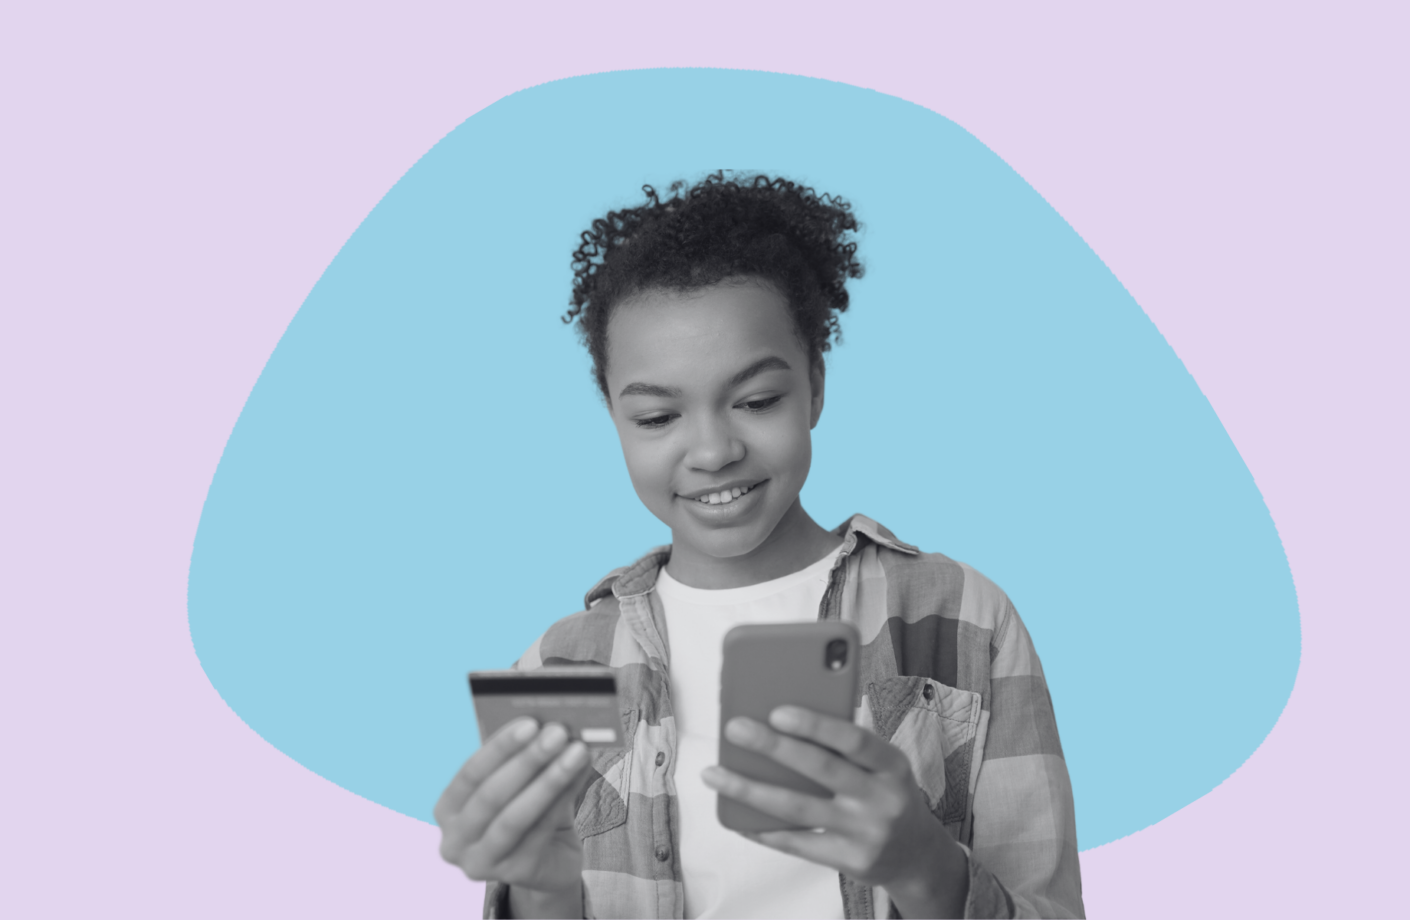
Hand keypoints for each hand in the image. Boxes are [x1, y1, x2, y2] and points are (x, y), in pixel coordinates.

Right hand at [434, 717, 590, 916]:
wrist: (550, 862)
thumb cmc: (531, 814)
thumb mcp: (524, 783)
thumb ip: (530, 759)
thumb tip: (555, 727)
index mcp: (447, 809)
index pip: (469, 773)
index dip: (499, 747)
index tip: (529, 723)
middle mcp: (454, 841)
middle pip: (491, 795)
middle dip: (527, 760)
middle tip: (557, 733)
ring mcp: (480, 863)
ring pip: (515, 817)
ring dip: (549, 780)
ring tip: (577, 752)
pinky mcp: (512, 874)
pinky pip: (540, 832)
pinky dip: (562, 799)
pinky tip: (580, 775)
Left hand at [701, 706, 968, 918]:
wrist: (918, 855)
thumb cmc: (887, 793)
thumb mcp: (883, 765)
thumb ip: (846, 746)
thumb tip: (782, 720)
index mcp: (892, 765)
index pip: (854, 739)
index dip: (815, 725)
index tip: (777, 710)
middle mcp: (882, 799)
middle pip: (820, 769)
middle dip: (773, 747)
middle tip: (735, 728)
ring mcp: (865, 833)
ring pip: (798, 808)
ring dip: (750, 789)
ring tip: (714, 773)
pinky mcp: (849, 861)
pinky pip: (797, 843)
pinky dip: (762, 828)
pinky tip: (736, 815)